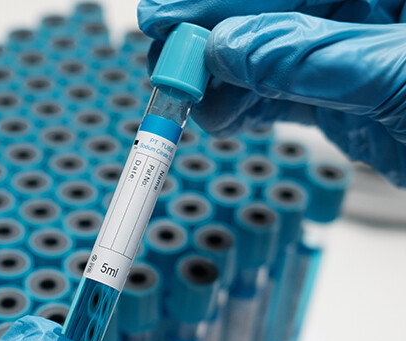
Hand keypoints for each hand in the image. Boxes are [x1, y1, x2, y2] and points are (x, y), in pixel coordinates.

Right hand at [138, 0, 405, 186]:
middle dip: (216, 40)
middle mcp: (373, 8)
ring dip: (226, 83)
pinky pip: (288, 93)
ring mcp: (360, 52)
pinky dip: (251, 108)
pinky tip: (223, 117)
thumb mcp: (397, 78)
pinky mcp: (353, 94)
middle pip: (273, 11)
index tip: (169, 19)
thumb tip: (229, 47)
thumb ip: (307, 59)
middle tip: (171, 66)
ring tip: (192, 107)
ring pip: (274, 56)